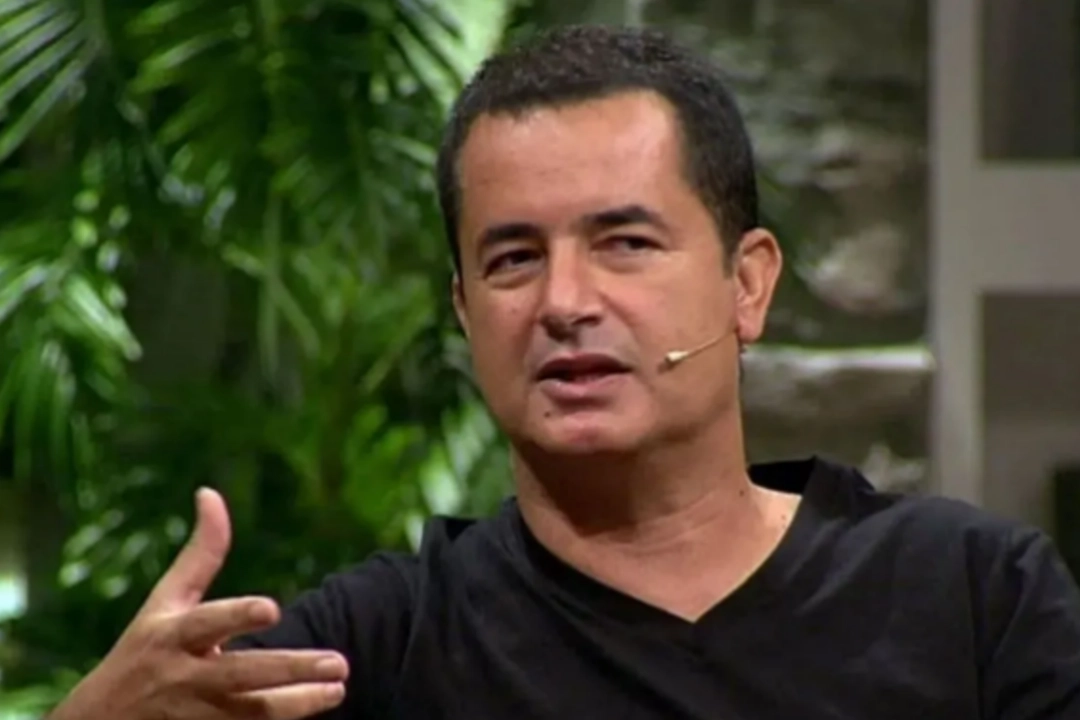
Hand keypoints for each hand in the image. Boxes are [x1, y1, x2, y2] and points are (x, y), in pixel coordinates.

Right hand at [49, 488, 348, 719]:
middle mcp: (184, 677)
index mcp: (171, 636)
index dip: (237, 616)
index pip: (206, 624)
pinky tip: (318, 713)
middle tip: (339, 663)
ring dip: (299, 704)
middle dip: (292, 671)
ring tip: (338, 690)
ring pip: (252, 713)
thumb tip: (210, 492)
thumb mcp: (165, 602)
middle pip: (242, 675)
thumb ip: (200, 554)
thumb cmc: (144, 649)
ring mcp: (195, 716)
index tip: (272, 608)